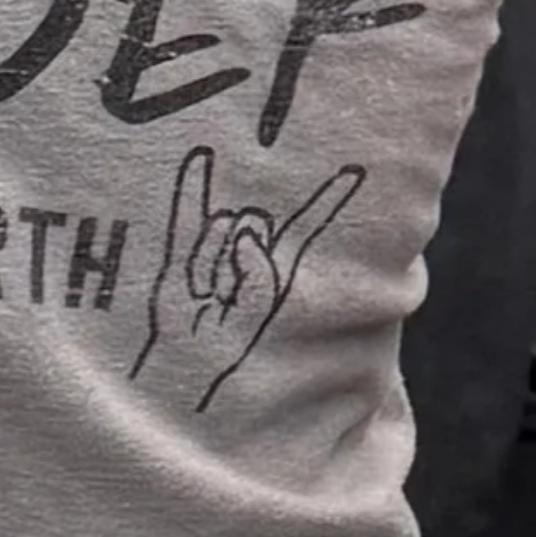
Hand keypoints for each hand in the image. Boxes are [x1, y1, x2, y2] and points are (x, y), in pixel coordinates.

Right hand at [130, 143, 363, 412]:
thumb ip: (260, 271)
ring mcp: (214, 254)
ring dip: (209, 265)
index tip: (355, 169)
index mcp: (279, 271)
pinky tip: (202, 157)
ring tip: (205, 301)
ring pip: (218, 231)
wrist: (188, 379)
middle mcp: (249, 254)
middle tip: (228, 298)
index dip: (329, 199)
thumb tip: (242, 228)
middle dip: (241, 255)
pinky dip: (193, 186)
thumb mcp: (262, 313)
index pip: (307, 227)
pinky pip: (186, 216)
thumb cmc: (233, 350)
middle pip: (252, 224)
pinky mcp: (181, 260)